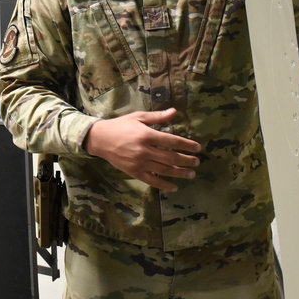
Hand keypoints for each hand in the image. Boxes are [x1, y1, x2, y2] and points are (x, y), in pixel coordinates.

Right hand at [84, 108, 200, 191]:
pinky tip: (174, 187)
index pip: (172, 141)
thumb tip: (174, 112)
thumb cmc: (121, 126)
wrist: (100, 139)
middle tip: (197, 162)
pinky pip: (152, 180)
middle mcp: (145, 150)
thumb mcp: (139, 117)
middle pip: (170, 157)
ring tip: (191, 174)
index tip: (197, 148)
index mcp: (147, 135)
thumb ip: (157, 117)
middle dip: (186, 160)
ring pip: (164, 170)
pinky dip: (163, 185)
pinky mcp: (134, 172)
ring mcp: (139, 163)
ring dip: (179, 173)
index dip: (186, 145)